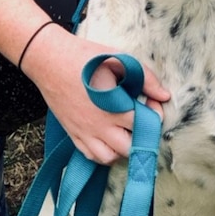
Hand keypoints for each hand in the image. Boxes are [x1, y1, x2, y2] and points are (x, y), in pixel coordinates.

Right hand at [21, 24, 169, 163]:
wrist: (49, 60)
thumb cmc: (85, 57)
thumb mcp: (119, 59)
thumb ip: (145, 78)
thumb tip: (165, 95)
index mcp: (115, 108)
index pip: (146, 125)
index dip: (155, 114)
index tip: (152, 102)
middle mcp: (101, 126)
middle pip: (130, 148)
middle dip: (140, 136)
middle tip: (140, 120)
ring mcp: (85, 132)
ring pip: (110, 157)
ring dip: (121, 149)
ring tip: (124, 131)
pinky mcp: (73, 133)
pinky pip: (91, 156)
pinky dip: (102, 153)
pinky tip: (107, 138)